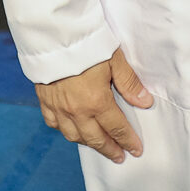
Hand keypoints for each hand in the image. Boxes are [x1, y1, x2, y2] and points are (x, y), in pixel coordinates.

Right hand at [35, 48, 153, 162]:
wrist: (53, 34)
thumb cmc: (86, 43)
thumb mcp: (115, 59)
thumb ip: (129, 83)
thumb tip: (144, 102)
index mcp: (96, 101)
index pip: (116, 128)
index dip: (128, 140)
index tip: (136, 150)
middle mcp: (76, 110)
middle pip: (95, 138)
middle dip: (109, 149)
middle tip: (119, 156)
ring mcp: (58, 107)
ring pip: (73, 135)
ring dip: (87, 143)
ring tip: (98, 145)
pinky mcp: (44, 100)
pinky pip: (53, 123)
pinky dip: (64, 130)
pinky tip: (70, 130)